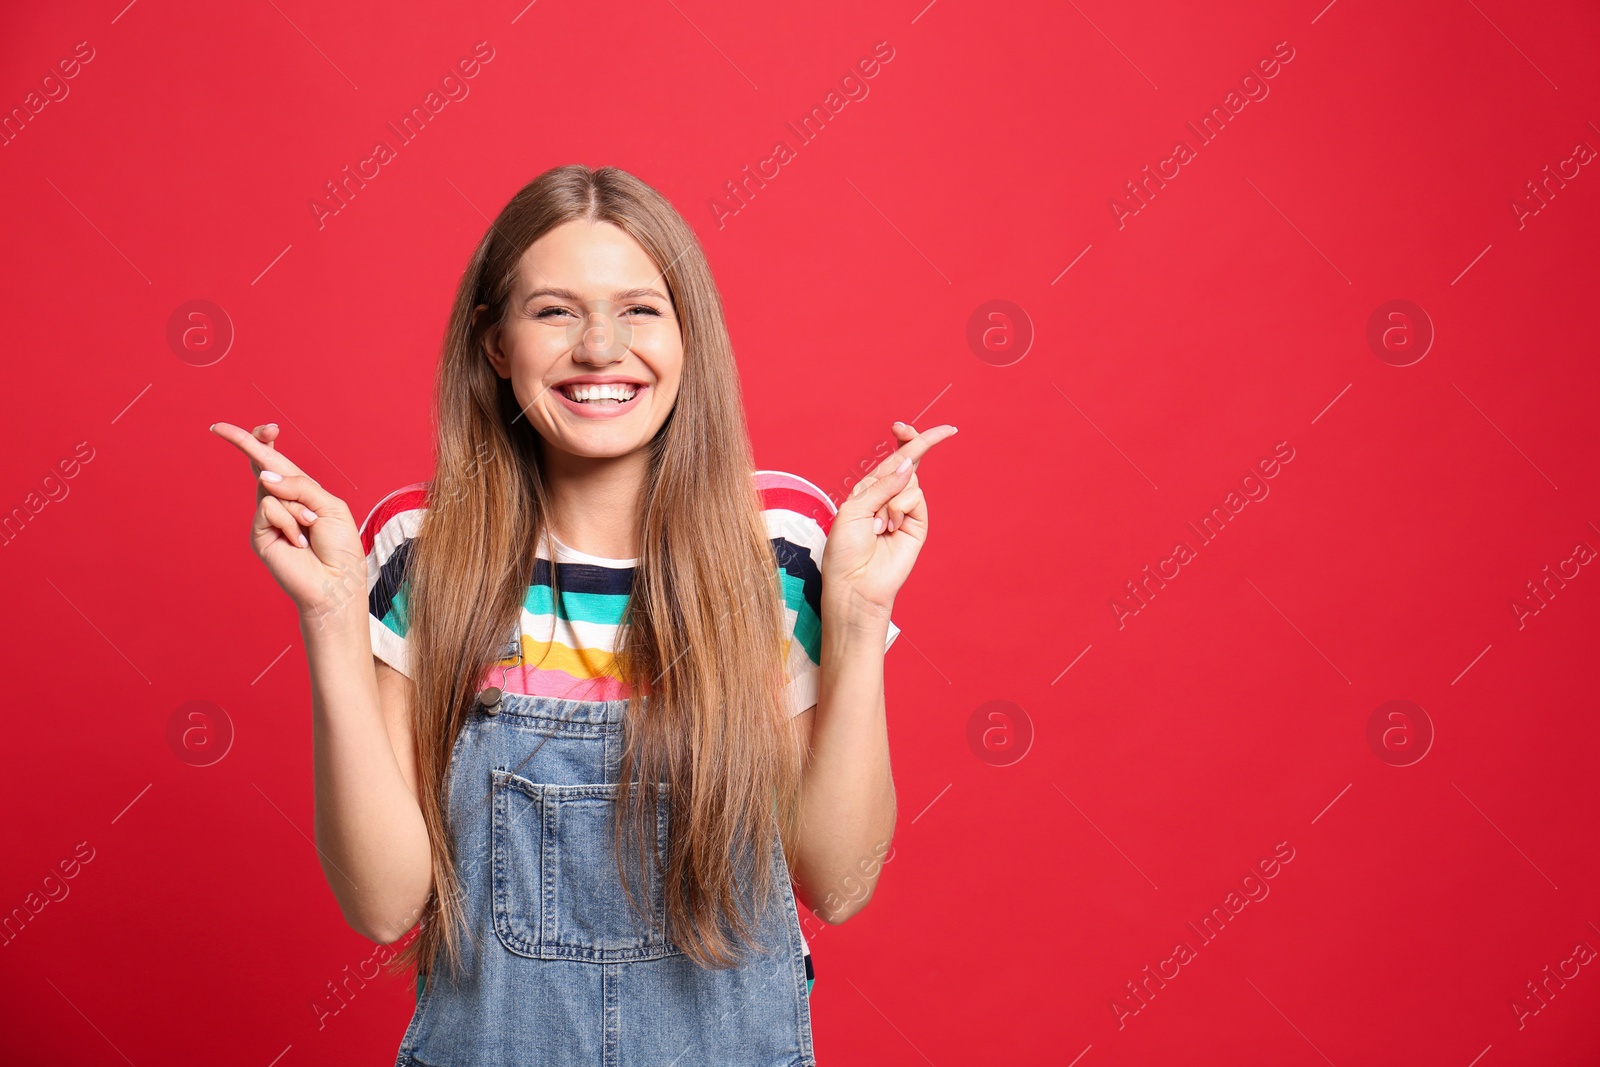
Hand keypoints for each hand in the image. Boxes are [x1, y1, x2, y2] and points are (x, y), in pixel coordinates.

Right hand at [209, 421, 366, 625]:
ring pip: (271, 487)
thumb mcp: (330, 507)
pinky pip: (269, 507)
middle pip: (259, 465)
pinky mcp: (259, 533)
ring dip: (297, 506)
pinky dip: (289, 520)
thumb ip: (300, 485)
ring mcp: (268, 518)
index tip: (268, 428)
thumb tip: (265, 475)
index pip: (279, 462)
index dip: (268, 442)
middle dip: (246, 442)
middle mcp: (281, 502)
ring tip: (311, 529)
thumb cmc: (339, 548)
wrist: (335, 582)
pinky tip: (298, 541)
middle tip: (220, 427)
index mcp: (300, 492)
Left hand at [822, 420, 957, 618]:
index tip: (902, 426)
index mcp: (869, 490)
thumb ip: (882, 485)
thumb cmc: (846, 549)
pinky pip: (915, 497)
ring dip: (891, 497)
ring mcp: (905, 510)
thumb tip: (907, 464)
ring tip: (878, 524)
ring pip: (910, 480)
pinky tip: (889, 528)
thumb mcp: (855, 509)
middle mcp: (889, 497)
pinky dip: (899, 507)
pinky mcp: (917, 523)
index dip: (901, 440)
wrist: (856, 583)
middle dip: (917, 442)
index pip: (890, 459)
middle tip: (927, 429)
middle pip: (908, 461)